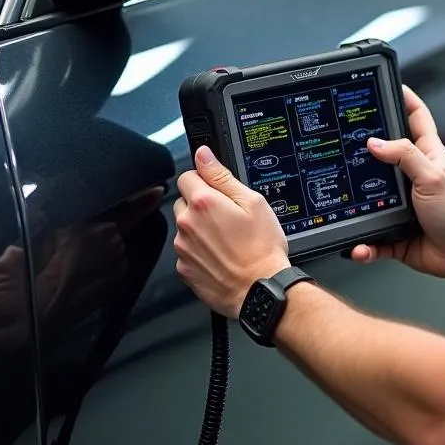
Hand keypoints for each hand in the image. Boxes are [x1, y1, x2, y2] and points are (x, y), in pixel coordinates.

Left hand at [174, 146, 289, 317]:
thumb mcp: (252, 202)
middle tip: (229, 218)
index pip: (188, 176)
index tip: (219, 192)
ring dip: (201, 229)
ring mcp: (183, 248)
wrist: (260, 289)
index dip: (205, 180)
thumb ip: (222, 175)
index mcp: (203, 202)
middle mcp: (187, 224)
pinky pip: (188, 251)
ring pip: (187, 228)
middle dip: (202, 205)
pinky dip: (200, 252)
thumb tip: (203, 155)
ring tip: (228, 241)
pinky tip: (221, 256)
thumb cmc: (261, 249)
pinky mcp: (184, 269)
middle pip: (185, 202)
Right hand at [350, 85, 444, 278]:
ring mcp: (403, 204)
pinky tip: (359, 247)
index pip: (415, 117)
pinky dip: (364, 245)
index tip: (387, 83)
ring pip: (370, 199)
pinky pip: (373, 237)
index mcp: (427, 155)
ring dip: (356, 205)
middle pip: (384, 154)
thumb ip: (404, 155)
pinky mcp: (396, 232)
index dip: (403, 97)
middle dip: (363, 150)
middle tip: (342, 144)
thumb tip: (375, 142)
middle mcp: (413, 176)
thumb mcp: (432, 175)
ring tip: (344, 205)